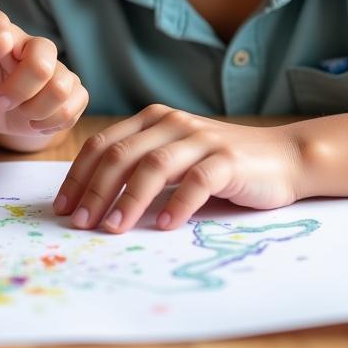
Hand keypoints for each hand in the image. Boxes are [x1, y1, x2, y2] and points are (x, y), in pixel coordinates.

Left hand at [0, 8, 87, 137]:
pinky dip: (55, 120)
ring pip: (63, 84)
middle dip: (21, 88)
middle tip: (2, 102)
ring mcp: (51, 63)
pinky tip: (34, 123)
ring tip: (20, 114)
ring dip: (39, 108)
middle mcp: (25, 41)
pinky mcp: (68, 88)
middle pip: (42, 56)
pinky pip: (78, 100)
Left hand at [55, 105, 304, 232]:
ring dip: (129, 199)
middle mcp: (172, 122)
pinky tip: (163, 226)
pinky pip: (196, 180)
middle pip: (121, 154)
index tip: (63, 207)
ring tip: (112, 228)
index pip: (103, 144)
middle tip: (80, 222)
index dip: (79, 175)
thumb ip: (141, 168)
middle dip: (95, 189)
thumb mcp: (175, 158)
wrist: (284, 157)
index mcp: (152, 119)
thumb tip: (93, 202)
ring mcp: (200, 138)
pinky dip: (177, 204)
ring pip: (154, 165)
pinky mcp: (228, 158)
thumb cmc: (221, 164)